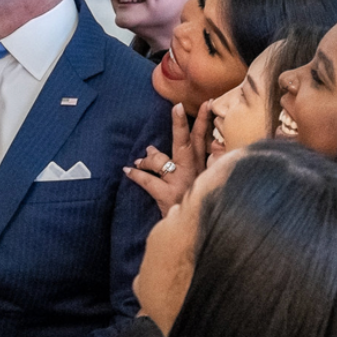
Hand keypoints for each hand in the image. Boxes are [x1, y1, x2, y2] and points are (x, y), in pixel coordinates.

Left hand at [123, 102, 209, 216]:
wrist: (195, 233)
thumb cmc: (198, 207)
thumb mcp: (206, 186)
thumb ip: (206, 166)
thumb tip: (204, 146)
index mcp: (203, 168)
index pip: (205, 140)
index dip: (205, 121)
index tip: (208, 102)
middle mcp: (193, 172)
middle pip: (187, 143)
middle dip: (181, 124)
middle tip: (177, 106)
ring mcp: (180, 183)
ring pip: (161, 160)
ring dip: (149, 157)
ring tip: (140, 158)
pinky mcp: (167, 196)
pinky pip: (148, 181)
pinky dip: (136, 175)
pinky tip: (128, 170)